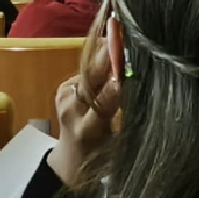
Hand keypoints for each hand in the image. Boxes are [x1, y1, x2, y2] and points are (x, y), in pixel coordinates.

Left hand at [47, 45, 120, 185]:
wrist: (70, 162)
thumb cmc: (102, 159)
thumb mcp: (119, 144)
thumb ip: (125, 117)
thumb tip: (136, 87)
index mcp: (86, 130)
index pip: (100, 105)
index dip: (113, 89)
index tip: (124, 72)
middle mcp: (71, 110)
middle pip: (89, 80)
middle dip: (104, 58)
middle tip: (119, 35)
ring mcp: (63, 97)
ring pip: (86, 72)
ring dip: (103, 54)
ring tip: (118, 35)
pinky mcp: (62, 88)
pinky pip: (84, 72)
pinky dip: (98, 61)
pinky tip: (109, 47)